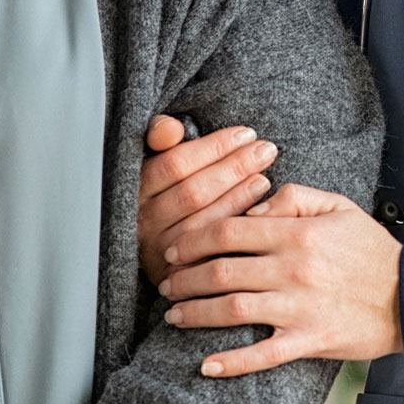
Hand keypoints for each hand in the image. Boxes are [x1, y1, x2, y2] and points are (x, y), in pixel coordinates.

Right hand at [139, 115, 277, 286]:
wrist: (164, 250)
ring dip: (238, 197)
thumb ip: (159, 137)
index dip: (214, 148)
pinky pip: (211, 251)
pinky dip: (236, 227)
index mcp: (137, 189)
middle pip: (192, 192)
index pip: (175, 164)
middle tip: (266, 150)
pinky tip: (258, 212)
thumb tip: (171, 128)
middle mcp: (143, 222)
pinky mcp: (177, 275)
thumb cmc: (169, 192)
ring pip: (203, 222)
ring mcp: (160, 251)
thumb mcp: (159, 161)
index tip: (245, 134)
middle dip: (234, 167)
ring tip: (265, 177)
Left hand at [159, 183, 403, 376]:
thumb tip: (252, 206)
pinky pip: (262, 356)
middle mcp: (293, 270)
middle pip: (220, 271)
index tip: (175, 248)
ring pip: (231, 310)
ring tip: (174, 315)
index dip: (193, 239)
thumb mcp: (339, 206)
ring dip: (195, 313)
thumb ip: (294, 197)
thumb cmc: (373, 251)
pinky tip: (206, 365)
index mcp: (297, 234)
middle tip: (166, 284)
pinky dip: (231, 363)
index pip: (228, 231)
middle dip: (184, 278)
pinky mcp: (309, 341)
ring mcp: (299, 309)